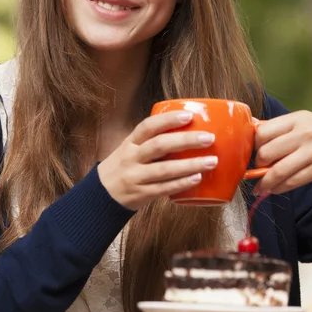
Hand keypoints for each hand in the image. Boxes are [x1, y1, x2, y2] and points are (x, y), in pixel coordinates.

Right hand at [97, 111, 216, 209]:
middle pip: (159, 146)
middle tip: (209, 138)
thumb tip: (190, 130)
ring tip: (212, 161)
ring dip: (190, 165)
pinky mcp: (141, 194)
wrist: (100, 195)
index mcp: (130, 142)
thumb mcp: (131, 149)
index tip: (189, 116)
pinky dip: (181, 183)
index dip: (168, 120)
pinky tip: (197, 178)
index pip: (148, 126)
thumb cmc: (124, 167)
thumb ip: (153, 141)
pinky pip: (164, 188)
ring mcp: (135, 177)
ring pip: (164, 169)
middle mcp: (131, 158)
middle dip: (186, 141)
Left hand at [253, 110, 311, 195]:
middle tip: (257, 168)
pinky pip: (293, 181)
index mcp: (297, 119)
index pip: (264, 131)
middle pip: (267, 151)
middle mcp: (304, 134)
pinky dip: (279, 188)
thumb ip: (282, 126)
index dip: (254, 144)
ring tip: (259, 187)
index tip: (252, 150)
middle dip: (257, 163)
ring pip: (278, 170)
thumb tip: (253, 128)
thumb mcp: (307, 121)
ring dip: (265, 182)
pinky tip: (274, 189)